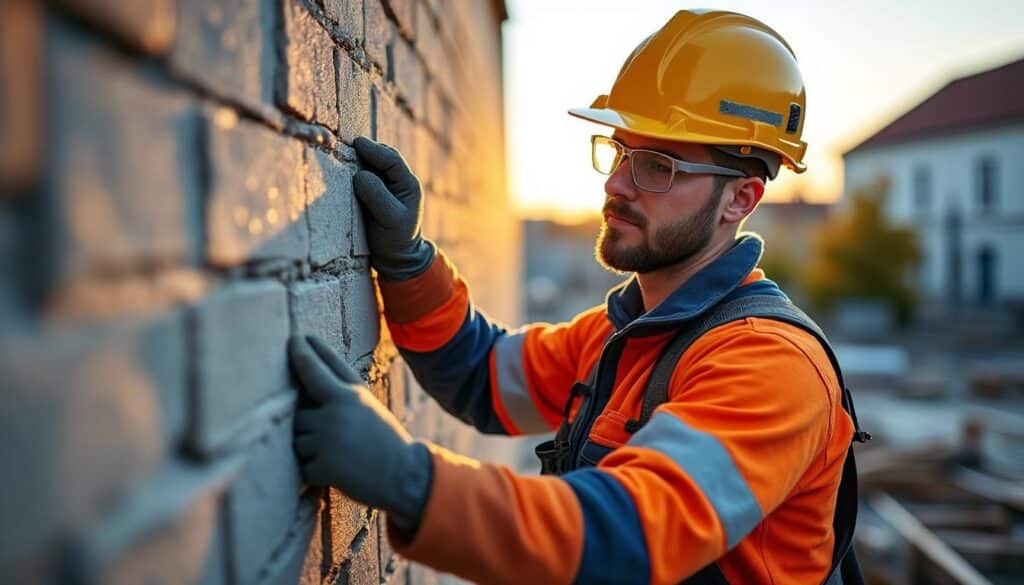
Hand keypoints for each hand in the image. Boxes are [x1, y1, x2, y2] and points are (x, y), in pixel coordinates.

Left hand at [290, 335, 431, 533]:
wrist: (406, 475)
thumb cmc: (382, 438)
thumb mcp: (367, 405)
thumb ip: (340, 389)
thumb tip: (304, 378)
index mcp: (350, 393)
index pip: (318, 366)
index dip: (303, 351)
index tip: (293, 338)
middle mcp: (337, 411)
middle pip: (297, 411)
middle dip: (306, 426)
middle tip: (331, 434)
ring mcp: (329, 439)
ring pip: (296, 441)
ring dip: (310, 451)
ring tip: (339, 455)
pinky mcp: (326, 467)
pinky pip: (303, 467)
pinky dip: (315, 473)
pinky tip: (339, 472)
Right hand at [352, 136, 434, 280]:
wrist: (395, 257)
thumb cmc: (395, 239)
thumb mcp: (390, 219)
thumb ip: (377, 196)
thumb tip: (360, 175)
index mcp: (409, 184)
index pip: (392, 160)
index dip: (374, 150)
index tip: (356, 144)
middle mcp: (399, 181)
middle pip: (382, 157)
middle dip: (365, 150)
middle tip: (344, 144)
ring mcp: (386, 186)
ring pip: (372, 164)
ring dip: (358, 158)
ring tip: (342, 153)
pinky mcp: (374, 193)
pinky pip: (364, 175)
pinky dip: (354, 169)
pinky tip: (342, 169)